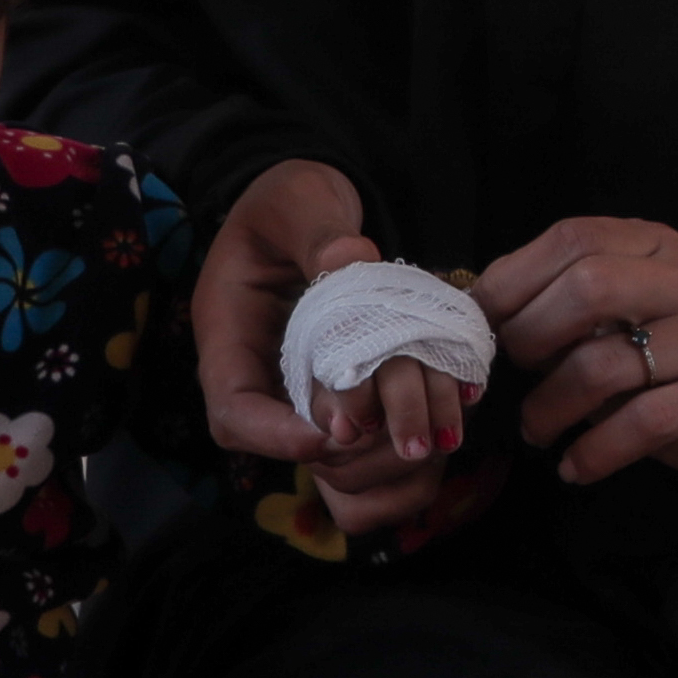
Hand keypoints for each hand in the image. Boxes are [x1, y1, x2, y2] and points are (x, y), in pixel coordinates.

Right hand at [195, 160, 482, 541]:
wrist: (314, 210)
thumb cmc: (292, 200)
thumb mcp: (297, 201)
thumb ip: (318, 232)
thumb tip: (349, 259)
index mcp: (231, 340)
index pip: (234, 414)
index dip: (278, 437)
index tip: (337, 431)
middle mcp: (265, 385)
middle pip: (291, 456)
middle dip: (354, 455)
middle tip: (409, 433)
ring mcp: (306, 403)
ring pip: (334, 477)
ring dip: (388, 469)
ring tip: (436, 434)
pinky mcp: (347, 411)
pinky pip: (370, 469)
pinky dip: (408, 470)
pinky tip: (445, 434)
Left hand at [477, 217, 677, 507]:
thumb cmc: (670, 377)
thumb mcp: (618, 330)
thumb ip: (564, 311)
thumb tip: (481, 315)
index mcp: (657, 248)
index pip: (574, 238)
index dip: (512, 281)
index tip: (480, 328)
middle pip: (590, 287)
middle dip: (532, 338)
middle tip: (515, 378)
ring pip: (610, 363)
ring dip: (553, 407)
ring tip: (538, 431)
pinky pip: (646, 422)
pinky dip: (595, 451)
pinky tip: (576, 467)